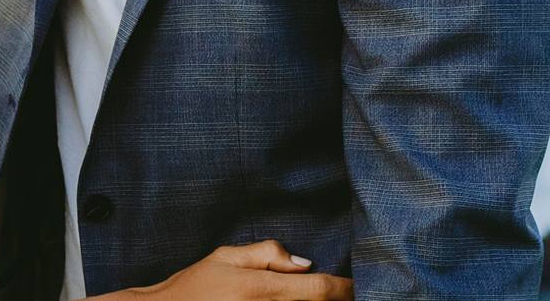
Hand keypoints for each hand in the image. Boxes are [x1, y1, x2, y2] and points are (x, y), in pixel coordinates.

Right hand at [99, 241, 351, 299]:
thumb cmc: (193, 286)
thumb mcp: (224, 257)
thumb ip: (265, 254)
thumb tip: (304, 263)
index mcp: (261, 288)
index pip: (319, 288)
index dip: (345, 287)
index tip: (356, 285)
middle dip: (337, 300)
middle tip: (346, 292)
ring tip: (328, 298)